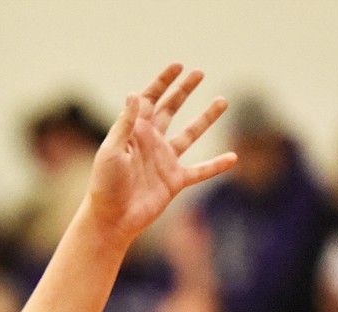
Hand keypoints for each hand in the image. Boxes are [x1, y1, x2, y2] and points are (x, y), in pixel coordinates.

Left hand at [86, 64, 235, 244]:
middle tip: (199, 72)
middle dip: (183, 90)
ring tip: (222, 100)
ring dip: (205, 118)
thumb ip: (125, 123)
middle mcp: (151, 143)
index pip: (149, 99)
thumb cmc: (105, 186)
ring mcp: (164, 162)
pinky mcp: (174, 182)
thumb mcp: (111, 150)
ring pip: (190, 135)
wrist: (111, 220)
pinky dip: (216, 165)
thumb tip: (136, 94)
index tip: (177, 66)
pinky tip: (233, 158)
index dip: (162, 82)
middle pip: (170, 109)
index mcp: (134, 132)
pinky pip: (200, 171)